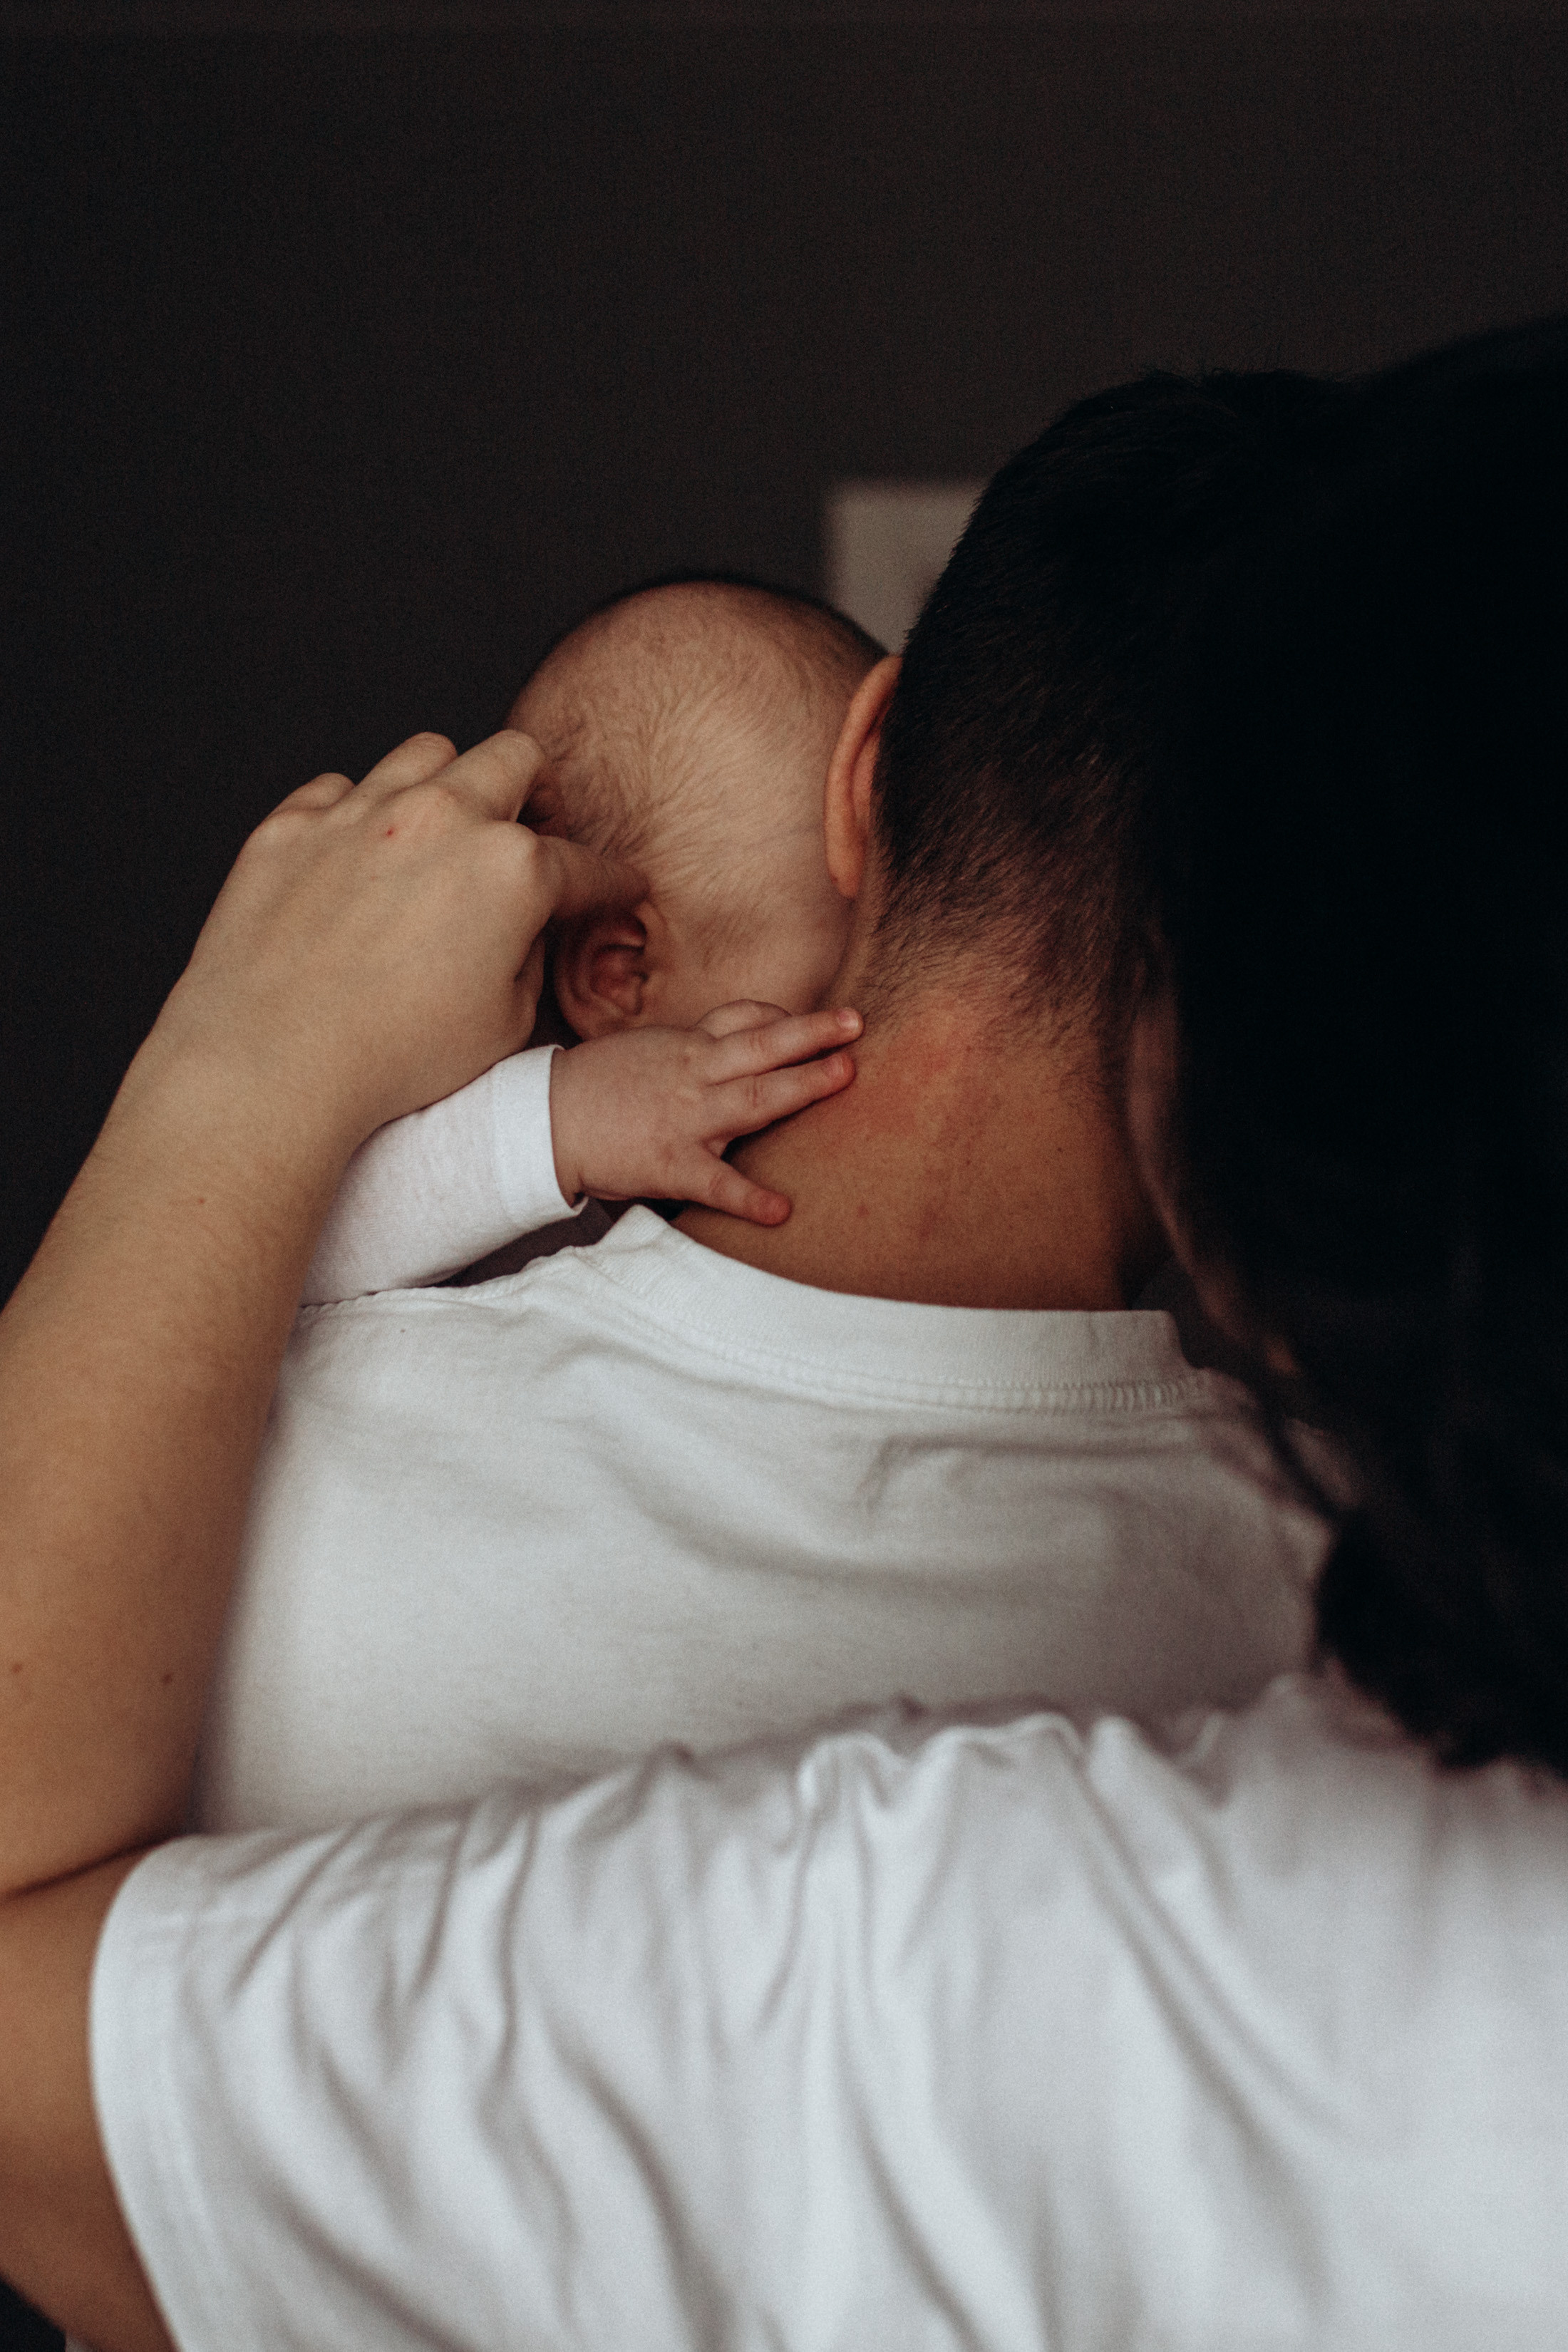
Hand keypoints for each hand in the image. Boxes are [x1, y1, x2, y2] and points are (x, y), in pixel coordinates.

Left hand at [143, 731, 644, 1157]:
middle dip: (537, 791)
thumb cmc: (390, 1059)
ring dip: (449, 785)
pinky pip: (338, 790)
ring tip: (444, 832)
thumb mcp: (505, 1025)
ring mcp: (358, 814)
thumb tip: (522, 930)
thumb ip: (528, 958)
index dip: (610, 881)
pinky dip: (360, 813)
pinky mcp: (290, 828)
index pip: (585, 864)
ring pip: (427, 753)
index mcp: (510, 870)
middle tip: (533, 828)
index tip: (615, 885)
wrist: (271, 1066)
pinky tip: (360, 857)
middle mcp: (438, 820)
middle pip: (514, 759)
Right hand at [548, 1001, 862, 1222]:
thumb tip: (736, 1042)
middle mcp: (693, 1075)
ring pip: (752, 1098)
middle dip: (811, 1035)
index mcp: (686, 1048)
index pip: (743, 1021)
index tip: (822, 1020)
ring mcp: (686, 1119)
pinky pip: (717, 1183)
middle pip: (762, 1048)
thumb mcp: (648, 1050)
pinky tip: (781, 1210)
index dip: (784, 1017)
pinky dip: (750, 1198)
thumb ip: (694, 1048)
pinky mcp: (672, 1165)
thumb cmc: (597, 1086)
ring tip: (845, 1075)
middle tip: (855, 1025)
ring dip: (801, 1085)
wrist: (544, 1120)